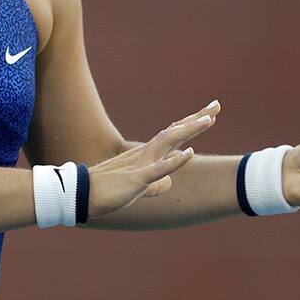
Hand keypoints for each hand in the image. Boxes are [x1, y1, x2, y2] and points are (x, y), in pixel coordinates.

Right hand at [87, 100, 220, 217]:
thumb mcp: (136, 187)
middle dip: (197, 118)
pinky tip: (189, 154)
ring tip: (208, 120)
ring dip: (189, 130)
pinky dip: (174, 162)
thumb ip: (154, 183)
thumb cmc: (108, 190)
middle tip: (217, 105)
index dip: (192, 123)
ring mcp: (142, 164)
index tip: (210, 113)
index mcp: (147, 155)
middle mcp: (146, 154)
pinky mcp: (137, 179)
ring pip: (168, 142)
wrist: (82, 194)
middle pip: (176, 131)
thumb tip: (169, 183)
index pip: (173, 135)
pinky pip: (158, 169)